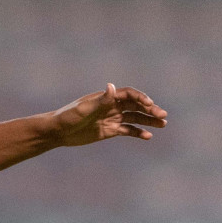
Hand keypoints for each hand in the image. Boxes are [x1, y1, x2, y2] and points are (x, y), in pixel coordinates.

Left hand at [51, 84, 166, 146]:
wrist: (58, 131)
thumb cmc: (68, 117)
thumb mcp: (84, 109)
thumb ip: (100, 100)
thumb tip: (112, 87)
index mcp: (106, 97)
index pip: (129, 95)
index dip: (141, 98)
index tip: (150, 105)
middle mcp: (112, 106)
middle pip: (136, 105)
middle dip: (150, 109)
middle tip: (163, 116)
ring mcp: (112, 118)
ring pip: (135, 117)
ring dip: (149, 120)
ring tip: (163, 124)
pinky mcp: (110, 130)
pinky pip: (128, 130)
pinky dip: (138, 132)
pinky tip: (148, 136)